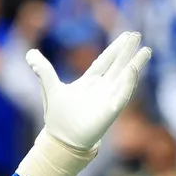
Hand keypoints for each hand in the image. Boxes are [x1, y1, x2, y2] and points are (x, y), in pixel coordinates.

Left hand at [27, 31, 150, 152]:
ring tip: (146, 50)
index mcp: (89, 82)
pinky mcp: (111, 110)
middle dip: (127, 51)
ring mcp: (108, 99)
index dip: (115, 48)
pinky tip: (133, 69)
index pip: (105, 61)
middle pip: (118, 66)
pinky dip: (128, 83)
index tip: (126, 35)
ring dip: (135, 64)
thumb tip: (29, 53)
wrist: (61, 141)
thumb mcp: (50, 88)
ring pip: (125, 78)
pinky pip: (123, 95)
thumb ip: (43, 70)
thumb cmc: (57, 118)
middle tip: (137, 35)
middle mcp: (101, 89)